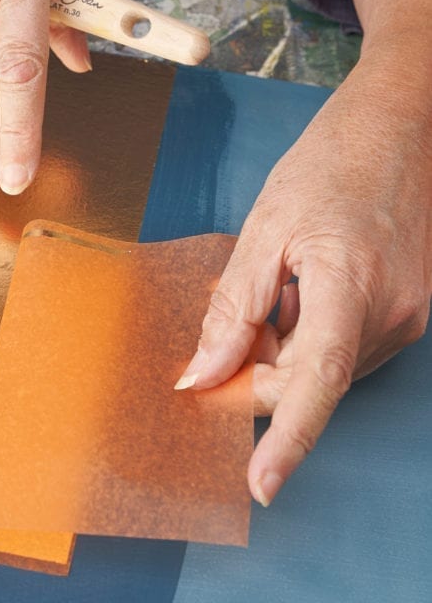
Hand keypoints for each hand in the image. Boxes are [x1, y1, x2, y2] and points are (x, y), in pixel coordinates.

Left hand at [176, 56, 431, 504]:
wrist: (397, 128)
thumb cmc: (329, 165)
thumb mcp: (265, 227)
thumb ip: (234, 306)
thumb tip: (203, 370)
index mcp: (352, 285)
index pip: (317, 380)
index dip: (286, 436)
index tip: (260, 482)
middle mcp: (392, 314)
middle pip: (309, 378)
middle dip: (255, 370)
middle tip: (218, 335)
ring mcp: (407, 316)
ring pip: (324, 365)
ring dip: (281, 347)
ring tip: (269, 286)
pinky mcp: (407, 311)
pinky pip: (343, 345)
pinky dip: (307, 333)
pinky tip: (295, 289)